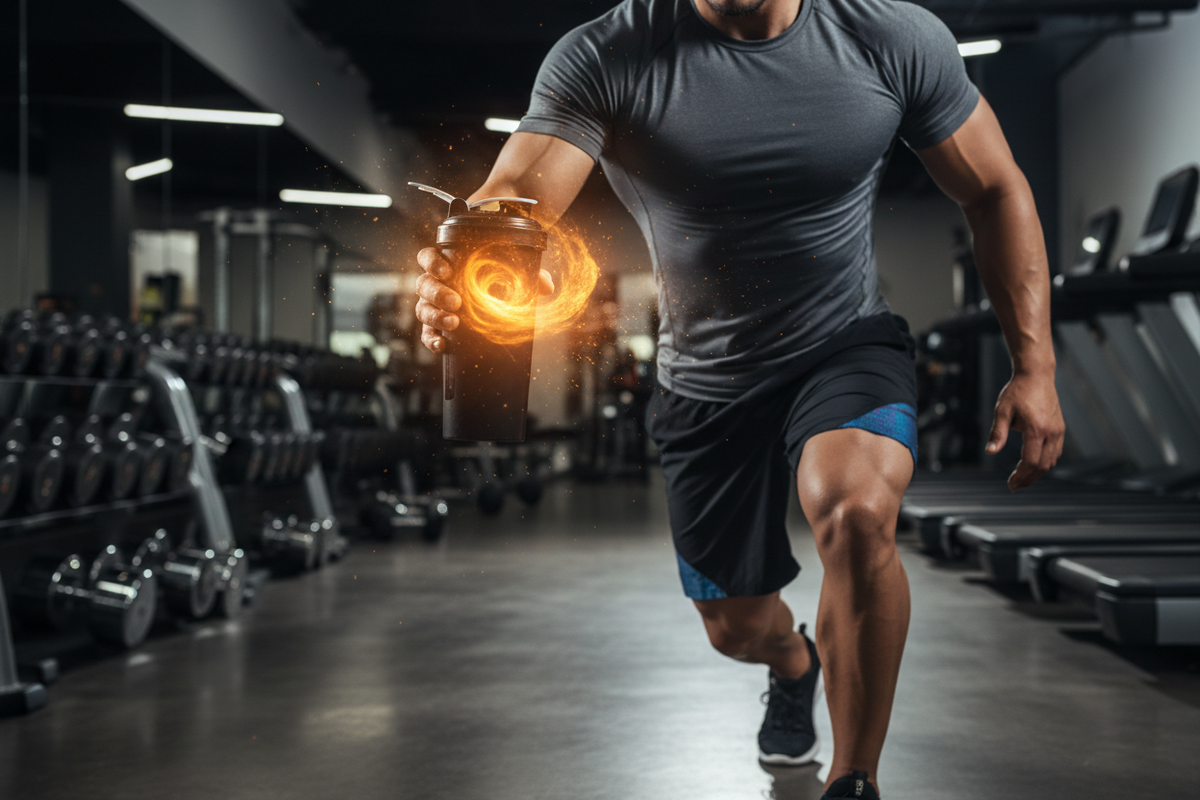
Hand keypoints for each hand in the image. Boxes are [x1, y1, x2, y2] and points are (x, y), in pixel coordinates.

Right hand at [415, 248, 555, 353]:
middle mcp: (435, 285)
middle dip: (437, 292)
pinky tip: (441, 345)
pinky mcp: (433, 329)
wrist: (493, 318)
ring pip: (422, 309)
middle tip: (456, 301)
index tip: (447, 270)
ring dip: (435, 316)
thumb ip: (530, 278)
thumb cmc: (498, 290)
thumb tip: (546, 286)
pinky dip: (431, 339)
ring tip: (453, 322)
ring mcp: (432, 307)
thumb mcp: (514, 280)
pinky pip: (426, 334)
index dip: (432, 262)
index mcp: (448, 266)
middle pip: (424, 284)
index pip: (428, 257)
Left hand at [985, 370, 1065, 490]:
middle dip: (1029, 479)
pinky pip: (1056, 452)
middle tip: (1015, 486)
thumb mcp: (1002, 411)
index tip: (1011, 484)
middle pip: (1043, 465)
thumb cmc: (1017, 392)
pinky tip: (1033, 465)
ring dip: (1038, 472)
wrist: (1036, 375)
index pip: (1031, 461)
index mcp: (1036, 429)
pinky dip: (1045, 462)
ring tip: (1022, 479)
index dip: (1021, 476)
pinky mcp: (1060, 428)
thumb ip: (998, 433)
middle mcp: (1051, 431)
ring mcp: (1058, 430)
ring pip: (1052, 460)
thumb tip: (990, 452)